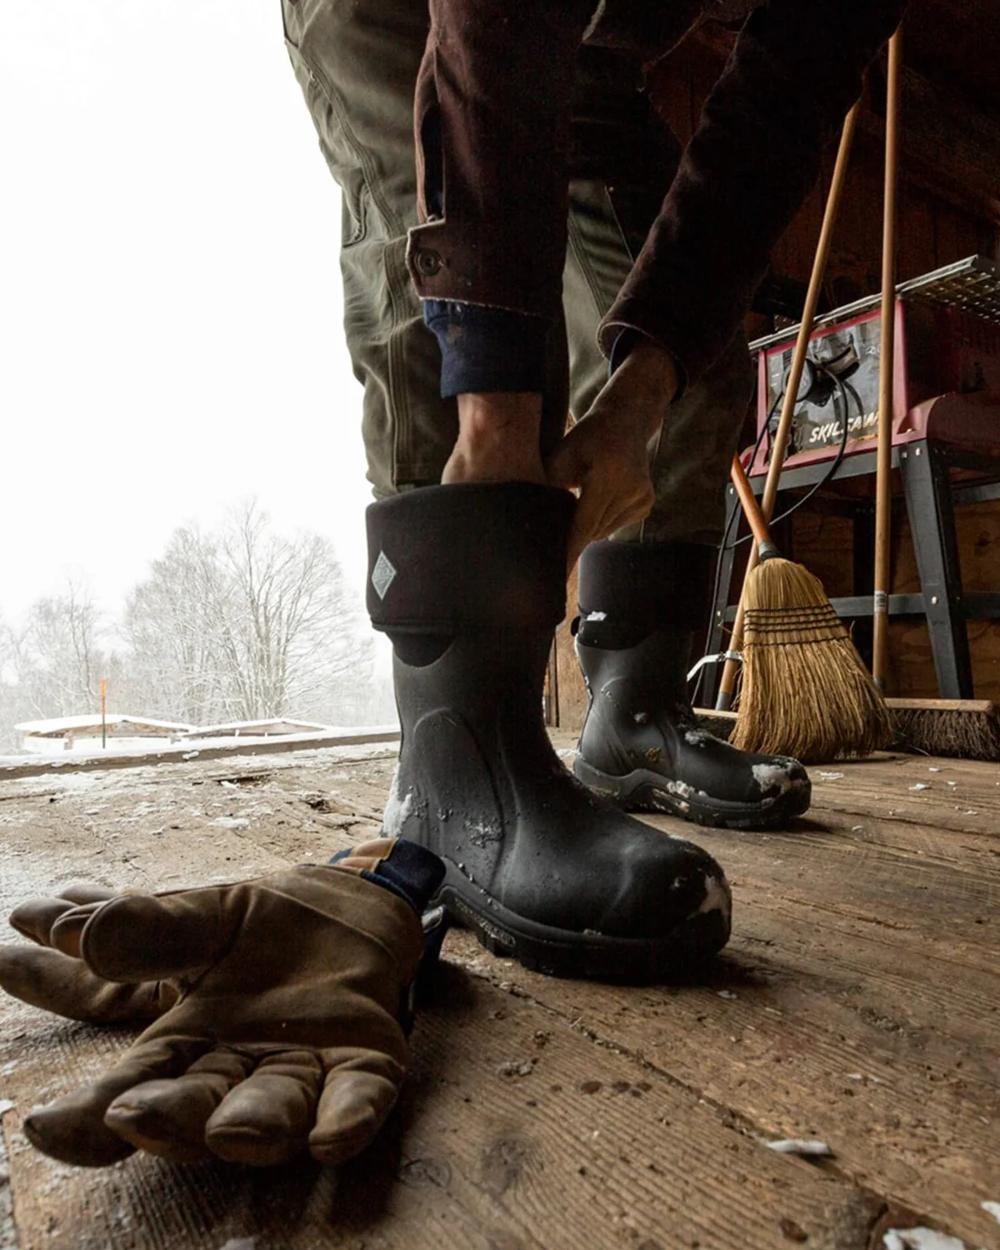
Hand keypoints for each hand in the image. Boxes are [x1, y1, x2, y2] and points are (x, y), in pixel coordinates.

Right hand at [0, 839, 439, 1167]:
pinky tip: (332, 1137)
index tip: (47, 1125)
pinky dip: (347, 1117)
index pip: (131, 1088)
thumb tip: (73, 928)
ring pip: (274, 1112)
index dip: (89, 1115)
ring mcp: (304, 1070)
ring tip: (230, 1130)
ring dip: (254, 1126)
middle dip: (168, 1118)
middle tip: (135, 1116)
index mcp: (187, 1043)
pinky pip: (359, 1097)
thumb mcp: (201, 915)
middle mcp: (240, 1071)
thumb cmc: (266, 924)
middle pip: (197, 1109)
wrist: (353, 902)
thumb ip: (146, 930)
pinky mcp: (366, 1061)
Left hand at [546, 339, 678, 568]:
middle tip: (548, 547)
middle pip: (593, 529)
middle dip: (571, 537)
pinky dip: (601, 520)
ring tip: (578, 504)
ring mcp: (642, 498)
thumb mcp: (561, 454)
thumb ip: (549, 486)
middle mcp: (631, 489)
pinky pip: (615, 525)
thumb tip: (530, 520)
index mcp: (608, 476)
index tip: (554, 571)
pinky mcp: (647, 504)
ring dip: (586, 526)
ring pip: (604, 530)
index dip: (567, 549)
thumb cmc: (588, 436)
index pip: (583, 523)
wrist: (626, 421)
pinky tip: (596, 499)